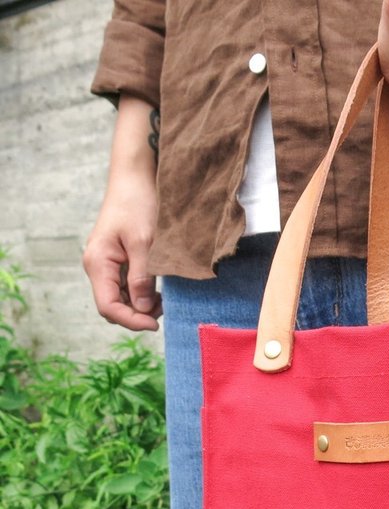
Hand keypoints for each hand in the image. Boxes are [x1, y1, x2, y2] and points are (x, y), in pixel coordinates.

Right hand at [83, 96, 160, 331]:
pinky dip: (144, 292)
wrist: (137, 177)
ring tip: (164, 297)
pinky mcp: (120, 260)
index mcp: (98, 263)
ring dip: (143, 304)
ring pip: (123, 298)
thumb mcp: (145, 243)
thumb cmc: (139, 204)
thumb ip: (142, 278)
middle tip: (164, 307)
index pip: (108, 307)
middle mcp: (99, 267)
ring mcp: (109, 264)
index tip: (156, 324)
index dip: (131, 321)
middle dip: (138, 314)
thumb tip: (142, 309)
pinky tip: (160, 288)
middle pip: (114, 306)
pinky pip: (129, 285)